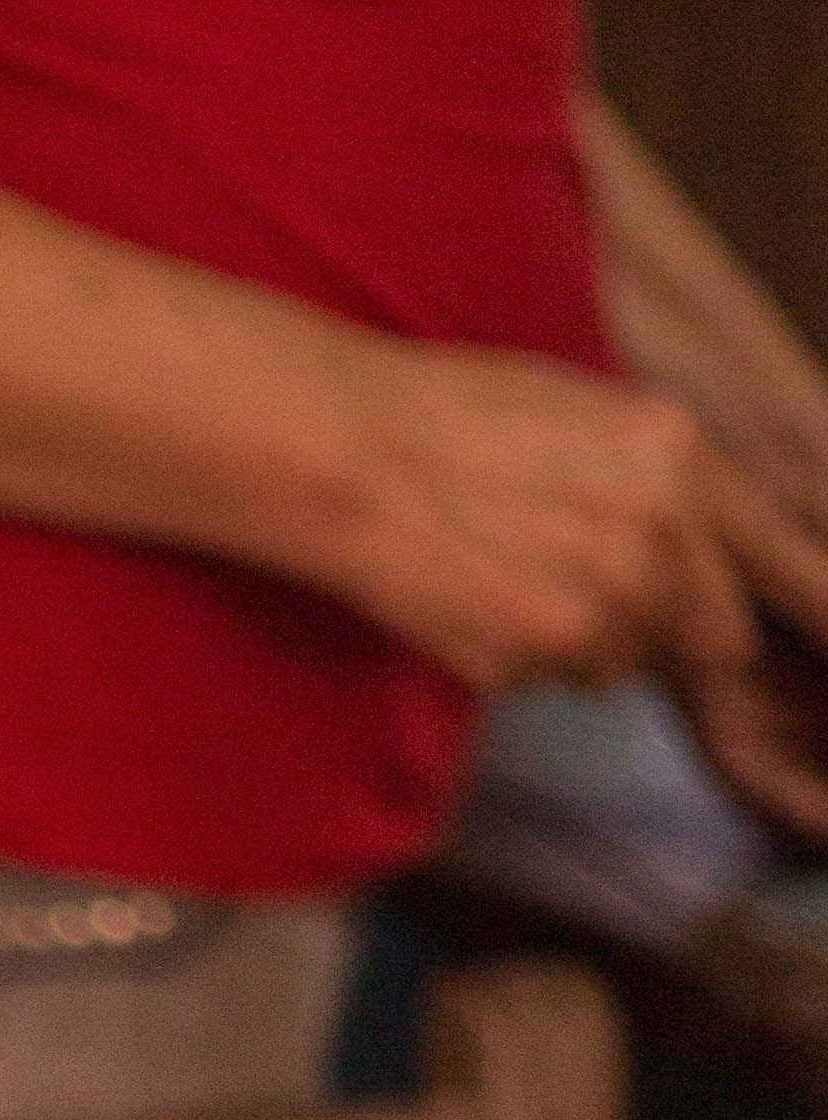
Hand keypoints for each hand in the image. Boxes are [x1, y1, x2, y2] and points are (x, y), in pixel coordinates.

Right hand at [322, 345, 827, 837]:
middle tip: (603, 595)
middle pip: (713, 634)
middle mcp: (658, 533)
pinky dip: (533, 660)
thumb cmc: (462, 419)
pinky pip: (561, 680)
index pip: (780, 559)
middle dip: (675, 631)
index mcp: (680, 458)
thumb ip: (664, 480)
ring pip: (629, 666)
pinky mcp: (538, 653)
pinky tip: (485, 601)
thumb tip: (700, 551)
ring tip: (522, 582)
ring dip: (594, 646)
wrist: (360, 456)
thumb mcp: (597, 415)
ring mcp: (599, 602)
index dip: (816, 606)